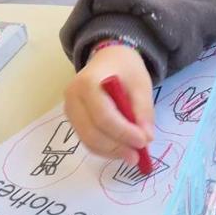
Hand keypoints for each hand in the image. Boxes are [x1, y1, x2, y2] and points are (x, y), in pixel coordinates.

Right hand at [63, 45, 154, 163]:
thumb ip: (144, 111)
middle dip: (116, 147)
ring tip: (132, 155)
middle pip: (92, 132)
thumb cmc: (126, 68)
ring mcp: (69, 109)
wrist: (109, 58)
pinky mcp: (73, 118)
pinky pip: (86, 139)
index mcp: (88, 83)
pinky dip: (104, 148)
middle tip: (138, 156)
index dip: (123, 132)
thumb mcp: (141, 84)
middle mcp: (72, 97)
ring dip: (111, 151)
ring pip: (87, 140)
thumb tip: (146, 138)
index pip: (103, 116)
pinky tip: (121, 149)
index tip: (143, 142)